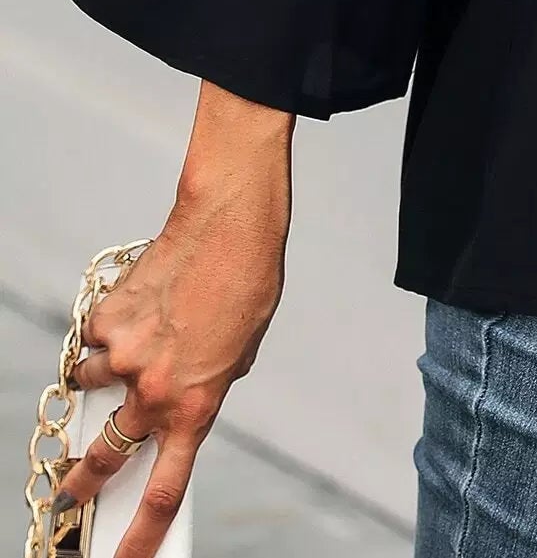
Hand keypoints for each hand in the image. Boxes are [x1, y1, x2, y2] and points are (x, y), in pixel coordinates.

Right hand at [51, 86, 292, 556]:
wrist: (229, 227)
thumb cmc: (247, 286)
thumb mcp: (238, 352)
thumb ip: (205, 385)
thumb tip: (179, 399)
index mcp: (198, 406)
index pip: (164, 491)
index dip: (139, 538)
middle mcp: (155, 390)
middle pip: (105, 458)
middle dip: (84, 480)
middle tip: (74, 490)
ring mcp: (124, 356)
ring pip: (95, 386)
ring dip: (108, 375)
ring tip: (141, 337)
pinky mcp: (106, 320)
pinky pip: (96, 339)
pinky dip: (110, 330)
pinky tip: (141, 302)